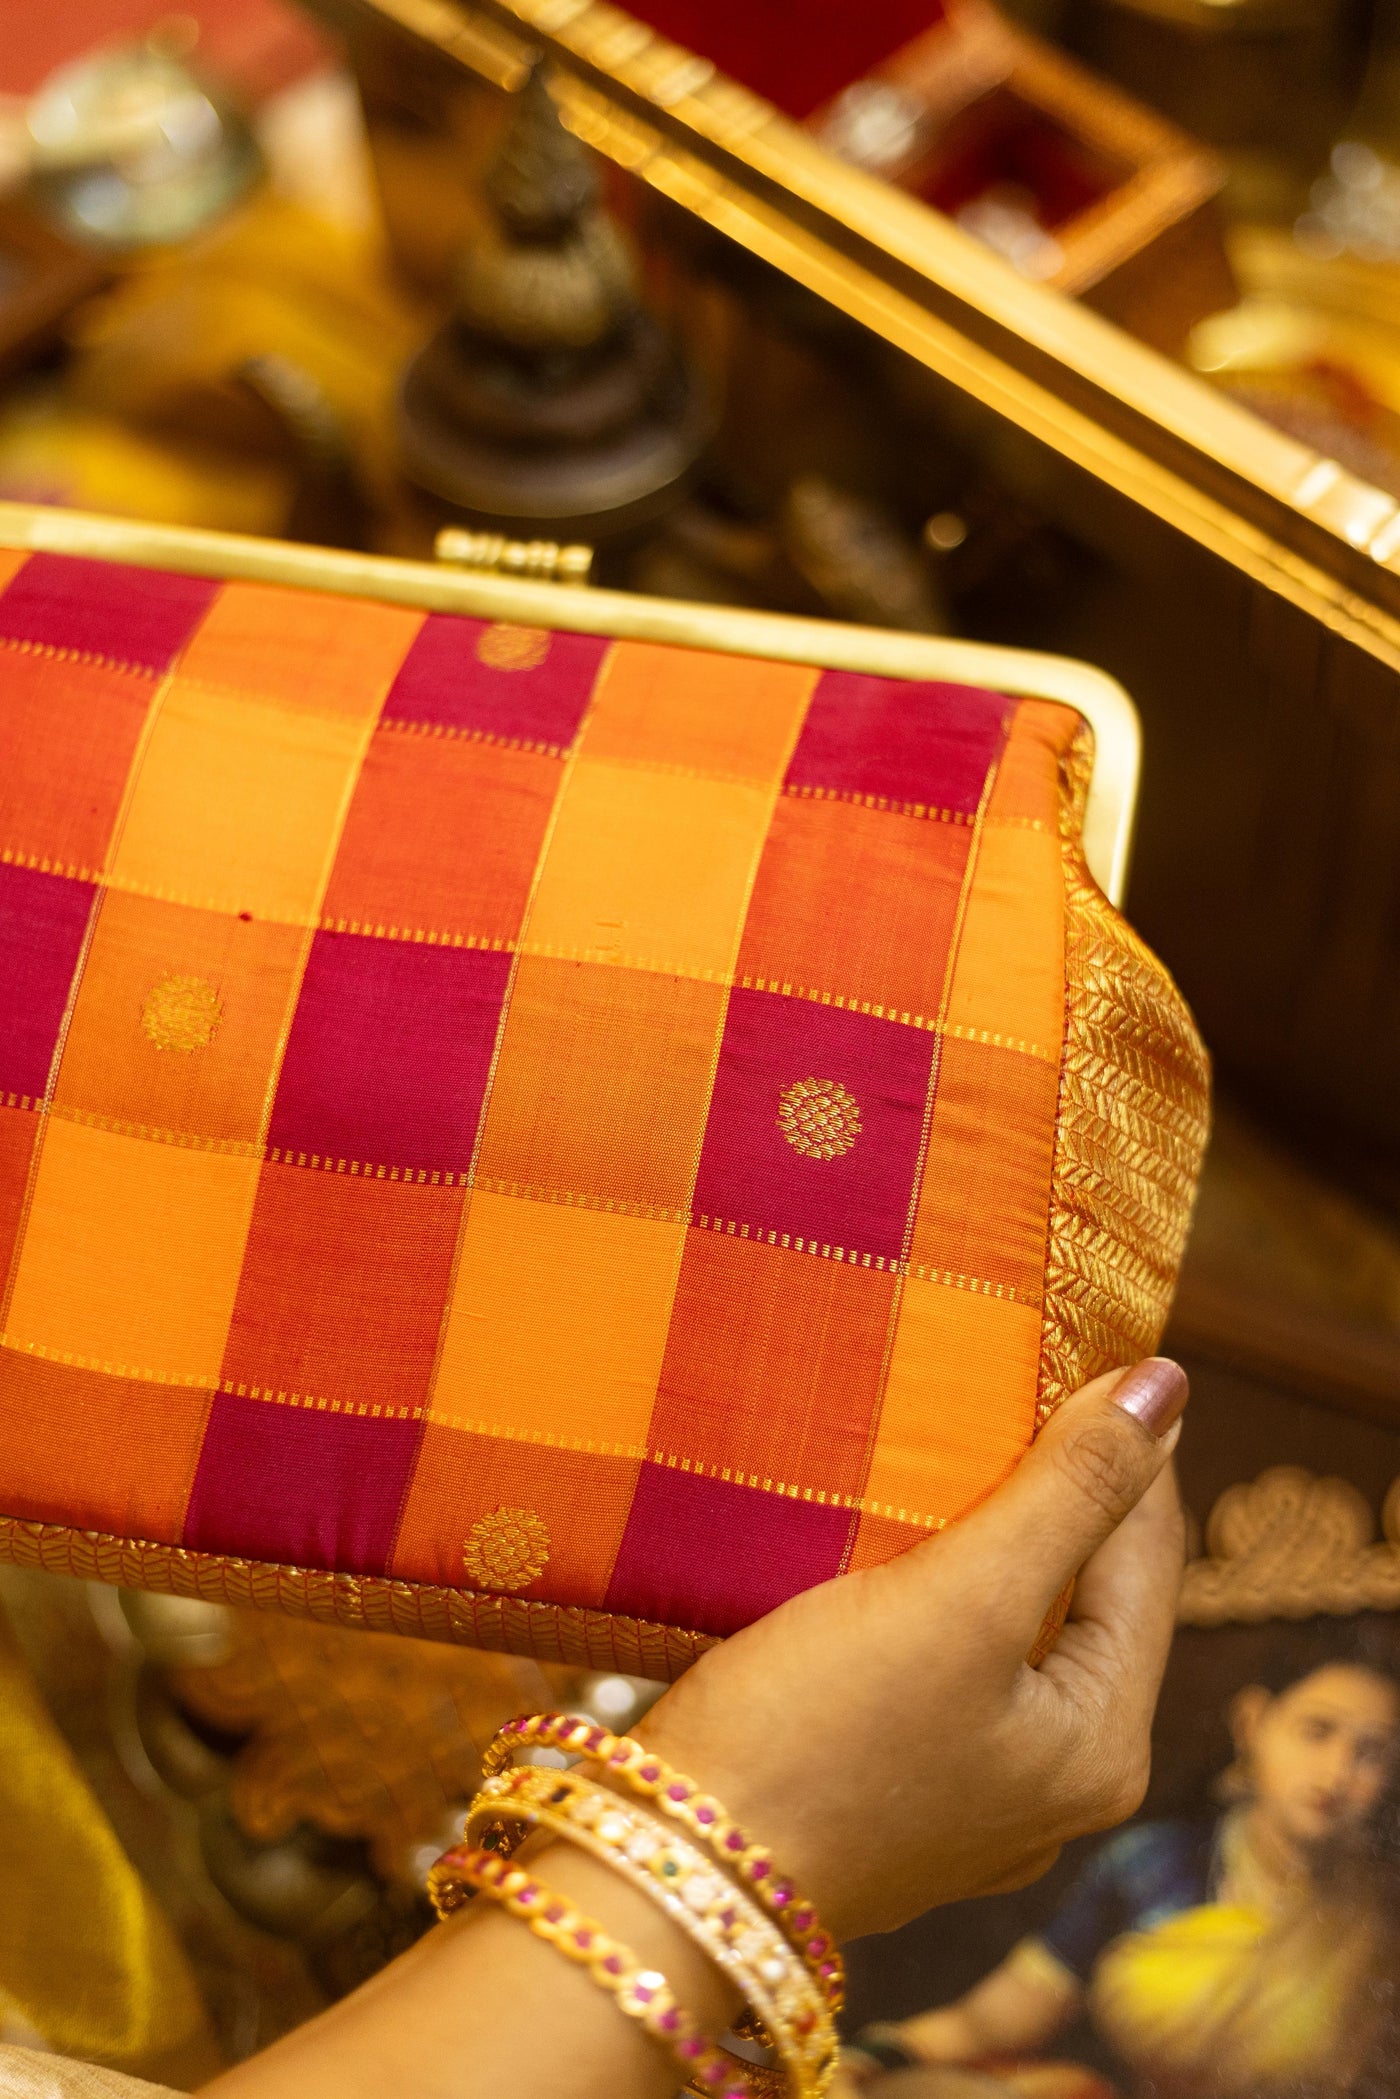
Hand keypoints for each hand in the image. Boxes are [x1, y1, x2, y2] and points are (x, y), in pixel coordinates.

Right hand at [636, 1358, 1187, 1940]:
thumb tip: (1169, 1386)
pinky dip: (932, 1587)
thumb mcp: (961, 1599)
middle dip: (1054, 1486)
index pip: (1145, 1553)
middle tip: (1011, 1371)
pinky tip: (886, 1538)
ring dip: (988, 1531)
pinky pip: (947, 1659)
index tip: (1080, 1339)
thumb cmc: (816, 1735)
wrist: (669, 1872)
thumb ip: (1070, 1492)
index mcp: (1105, 1745)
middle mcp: (1058, 1784)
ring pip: (1012, 1624)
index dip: (1120, 1441)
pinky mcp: (894, 1786)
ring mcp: (975, 1795)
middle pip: (1084, 1593)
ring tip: (946, 1436)